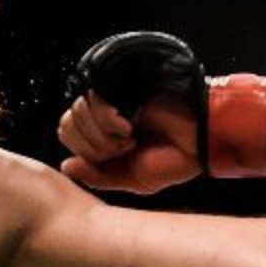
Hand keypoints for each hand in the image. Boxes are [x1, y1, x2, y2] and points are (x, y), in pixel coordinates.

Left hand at [59, 90, 200, 192]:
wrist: (199, 141)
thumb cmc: (173, 160)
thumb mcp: (133, 180)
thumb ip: (99, 176)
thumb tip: (66, 167)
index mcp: (105, 135)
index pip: (68, 136)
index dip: (86, 153)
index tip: (118, 159)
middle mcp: (105, 114)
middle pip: (67, 126)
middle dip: (95, 147)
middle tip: (127, 148)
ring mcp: (114, 98)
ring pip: (77, 114)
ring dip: (105, 136)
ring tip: (131, 137)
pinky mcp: (123, 86)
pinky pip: (94, 102)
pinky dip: (108, 120)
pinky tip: (130, 123)